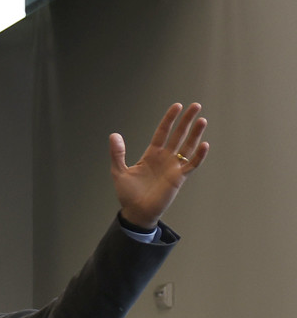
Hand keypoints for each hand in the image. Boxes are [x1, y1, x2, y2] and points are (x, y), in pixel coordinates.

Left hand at [111, 101, 207, 230]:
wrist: (136, 212)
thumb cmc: (128, 194)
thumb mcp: (119, 171)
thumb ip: (117, 154)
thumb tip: (114, 135)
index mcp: (151, 154)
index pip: (162, 132)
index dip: (169, 119)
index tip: (177, 106)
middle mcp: (165, 158)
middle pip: (178, 135)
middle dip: (186, 121)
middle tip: (196, 106)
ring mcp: (173, 167)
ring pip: (188, 146)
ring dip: (195, 133)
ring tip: (202, 120)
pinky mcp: (179, 178)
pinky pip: (192, 164)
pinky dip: (199, 155)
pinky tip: (204, 144)